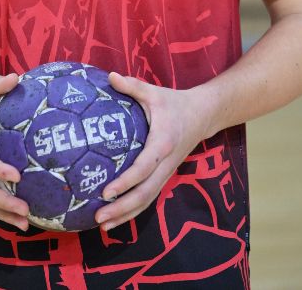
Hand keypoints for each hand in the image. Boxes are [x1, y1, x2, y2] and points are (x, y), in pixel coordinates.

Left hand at [94, 72, 211, 231]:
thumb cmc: (173, 102)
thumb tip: (109, 77)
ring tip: (102, 225)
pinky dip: (133, 210)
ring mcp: (167, 172)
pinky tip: (116, 218)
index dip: (125, 182)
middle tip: (98, 217)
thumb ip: (132, 86)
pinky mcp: (165, 175)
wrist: (202, 115)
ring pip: (147, 200)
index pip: (143, 168)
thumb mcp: (153, 92)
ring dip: (126, 214)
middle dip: (122, 208)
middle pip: (145, 193)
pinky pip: (149, 196)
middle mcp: (166, 163)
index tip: (106, 191)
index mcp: (162, 143)